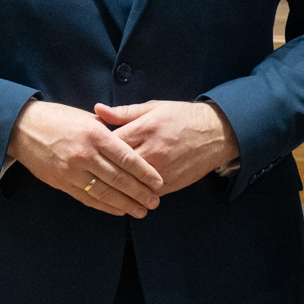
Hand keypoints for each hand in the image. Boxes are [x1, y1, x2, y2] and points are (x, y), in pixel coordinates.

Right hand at [7, 98, 162, 216]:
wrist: (22, 128)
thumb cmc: (59, 119)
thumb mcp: (88, 118)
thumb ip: (110, 132)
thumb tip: (133, 144)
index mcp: (95, 135)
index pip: (127, 158)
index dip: (145, 173)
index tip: (159, 183)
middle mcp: (85, 155)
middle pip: (119, 179)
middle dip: (140, 193)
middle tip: (155, 202)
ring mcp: (72, 171)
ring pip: (104, 193)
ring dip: (125, 204)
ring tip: (141, 211)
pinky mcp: (61, 183)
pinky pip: (87, 198)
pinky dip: (105, 206)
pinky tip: (118, 210)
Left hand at [95, 101, 239, 195]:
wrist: (216, 134)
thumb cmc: (183, 117)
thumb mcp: (153, 108)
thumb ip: (124, 112)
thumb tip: (97, 110)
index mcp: (145, 129)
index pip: (110, 142)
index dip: (96, 147)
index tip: (88, 149)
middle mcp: (152, 151)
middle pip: (117, 166)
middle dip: (101, 169)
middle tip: (87, 171)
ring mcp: (161, 169)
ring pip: (130, 184)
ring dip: (115, 187)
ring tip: (99, 187)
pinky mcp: (171, 183)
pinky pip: (145, 193)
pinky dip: (133, 195)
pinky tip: (122, 196)